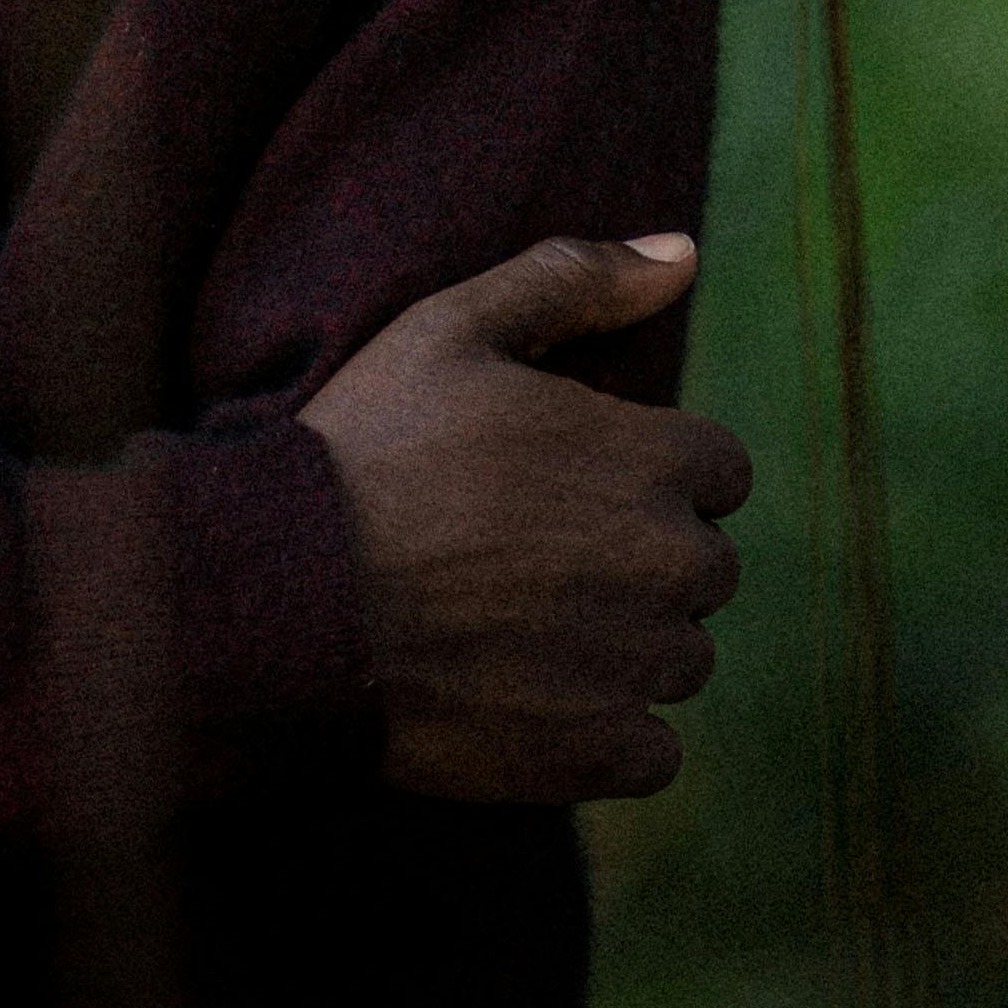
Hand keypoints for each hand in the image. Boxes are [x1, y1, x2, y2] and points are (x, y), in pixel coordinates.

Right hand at [304, 234, 750, 806]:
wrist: (286, 600)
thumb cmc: (366, 453)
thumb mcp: (455, 327)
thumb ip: (578, 278)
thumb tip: (684, 254)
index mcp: (651, 456)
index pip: (722, 474)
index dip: (651, 479)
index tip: (573, 493)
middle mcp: (665, 560)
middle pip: (706, 569)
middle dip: (641, 563)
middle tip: (534, 564)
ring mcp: (635, 663)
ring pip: (681, 660)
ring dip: (627, 651)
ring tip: (518, 632)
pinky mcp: (595, 752)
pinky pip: (654, 753)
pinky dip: (608, 738)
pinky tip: (529, 703)